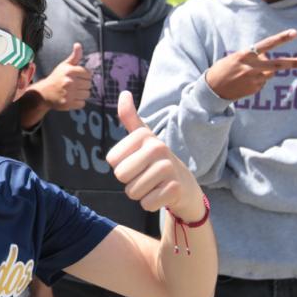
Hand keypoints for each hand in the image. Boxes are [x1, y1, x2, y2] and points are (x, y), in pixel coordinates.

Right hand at [36, 43, 91, 111]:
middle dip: (84, 85)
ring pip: (87, 94)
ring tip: (73, 92)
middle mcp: (69, 81)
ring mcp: (68, 93)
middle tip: (75, 85)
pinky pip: (82, 103)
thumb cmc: (56, 78)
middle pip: (89, 84)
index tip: (79, 77)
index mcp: (70, 71)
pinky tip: (72, 98)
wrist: (44, 93)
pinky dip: (79, 102)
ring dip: (82, 94)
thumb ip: (74, 56)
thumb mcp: (64, 65)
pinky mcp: (68, 103)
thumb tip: (78, 44)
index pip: (88, 74)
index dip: (85, 76)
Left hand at [107, 91, 204, 220]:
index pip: (112, 160)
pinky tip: (161, 194)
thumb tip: (124, 93)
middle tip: (145, 176)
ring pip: (132, 191)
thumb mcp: (143, 138)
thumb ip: (130, 118)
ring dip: (140, 193)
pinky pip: (146, 204)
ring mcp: (168, 168)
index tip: (136, 162)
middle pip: (121, 175)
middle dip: (129, 181)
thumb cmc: (156, 160)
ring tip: (153, 184)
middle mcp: (158, 148)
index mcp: (145, 136)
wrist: (184, 184)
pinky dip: (150, 204)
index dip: (120, 166)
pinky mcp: (174, 189)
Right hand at [204, 29, 296, 100]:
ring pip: (270, 73)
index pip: (267, 44)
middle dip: (294, 63)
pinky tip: (245, 82)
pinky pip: (262, 82)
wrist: (212, 89)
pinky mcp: (254, 90)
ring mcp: (254, 80)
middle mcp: (251, 68)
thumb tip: (270, 62)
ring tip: (248, 73)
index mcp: (245, 55)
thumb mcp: (236, 57)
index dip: (281, 38)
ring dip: (265, 72)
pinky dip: (257, 81)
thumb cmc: (224, 68)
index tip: (294, 33)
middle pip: (277, 64)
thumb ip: (254, 58)